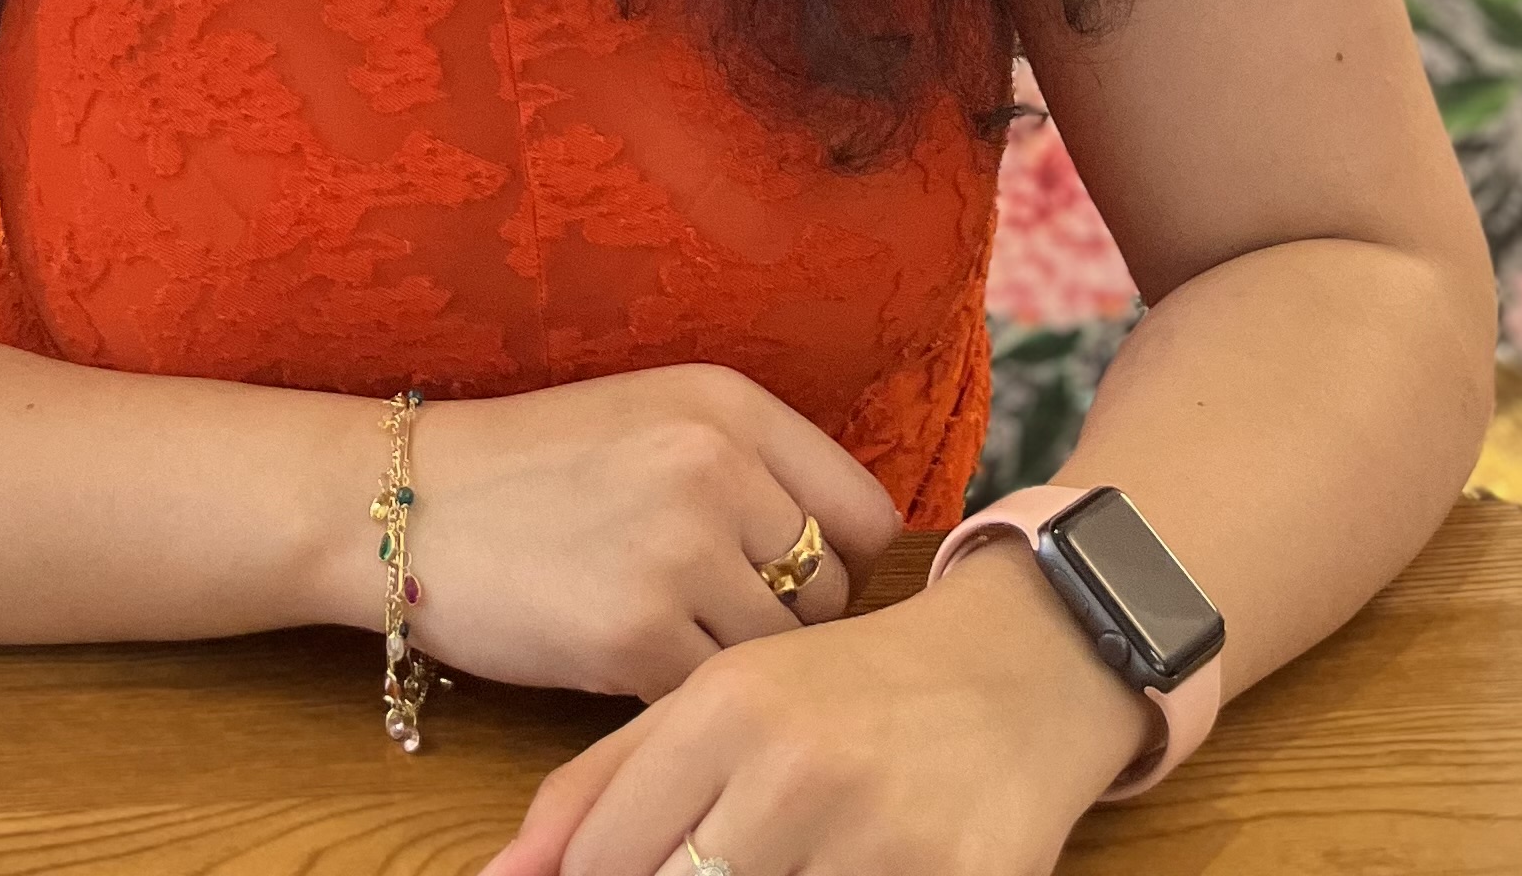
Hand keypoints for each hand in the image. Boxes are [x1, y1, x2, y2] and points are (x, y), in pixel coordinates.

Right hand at [400, 365, 898, 703]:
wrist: (404, 502)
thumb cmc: (533, 468)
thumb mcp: (653, 419)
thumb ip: (748, 467)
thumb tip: (843, 559)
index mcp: (730, 403)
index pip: (863, 511)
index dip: (836, 561)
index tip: (786, 581)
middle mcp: (717, 464)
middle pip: (831, 590)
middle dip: (784, 619)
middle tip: (711, 618)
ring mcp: (679, 549)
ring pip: (777, 652)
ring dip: (733, 664)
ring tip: (666, 636)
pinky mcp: (637, 634)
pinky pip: (709, 694)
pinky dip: (678, 696)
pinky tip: (626, 661)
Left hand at [475, 541, 1152, 875]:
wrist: (1020, 667)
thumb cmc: (846, 690)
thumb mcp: (719, 699)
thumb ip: (602, 784)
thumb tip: (502, 874)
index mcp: (727, 708)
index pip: (606, 857)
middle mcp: (794, 768)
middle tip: (701, 858)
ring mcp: (874, 834)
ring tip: (756, 855)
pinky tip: (824, 869)